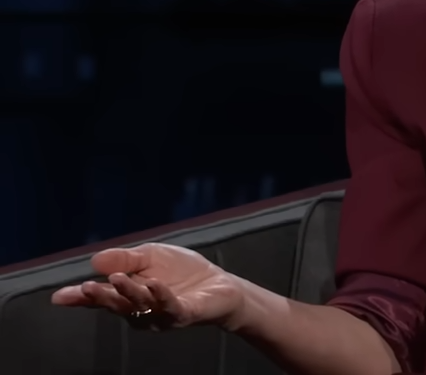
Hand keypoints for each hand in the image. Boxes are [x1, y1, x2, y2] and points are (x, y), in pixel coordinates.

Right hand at [50, 243, 245, 330]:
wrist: (219, 284)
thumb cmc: (181, 271)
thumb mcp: (151, 256)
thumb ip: (126, 258)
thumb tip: (95, 260)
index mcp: (129, 295)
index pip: (101, 297)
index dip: (81, 298)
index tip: (60, 297)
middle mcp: (140, 309)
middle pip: (116, 305)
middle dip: (101, 297)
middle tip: (86, 288)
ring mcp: (160, 314)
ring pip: (140, 306)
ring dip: (128, 293)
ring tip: (117, 278)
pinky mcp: (183, 314)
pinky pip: (170, 307)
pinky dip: (161, 296)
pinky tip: (154, 284)